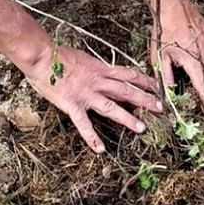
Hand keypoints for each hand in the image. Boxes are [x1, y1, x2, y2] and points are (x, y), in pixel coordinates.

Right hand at [24, 46, 162, 152]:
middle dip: (145, 99)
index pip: (128, 74)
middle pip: (126, 90)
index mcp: (101, 69)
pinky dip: (92, 137)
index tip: (157, 86)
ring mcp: (86, 94)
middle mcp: (98, 81)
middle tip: (160, 108)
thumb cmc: (59, 55)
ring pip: (112, 107)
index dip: (144, 80)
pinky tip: (100, 149)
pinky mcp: (72, 105)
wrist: (43, 57)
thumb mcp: (83, 58)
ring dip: (128, 118)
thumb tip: (102, 70)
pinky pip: (84, 124)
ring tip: (142, 128)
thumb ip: (94, 67)